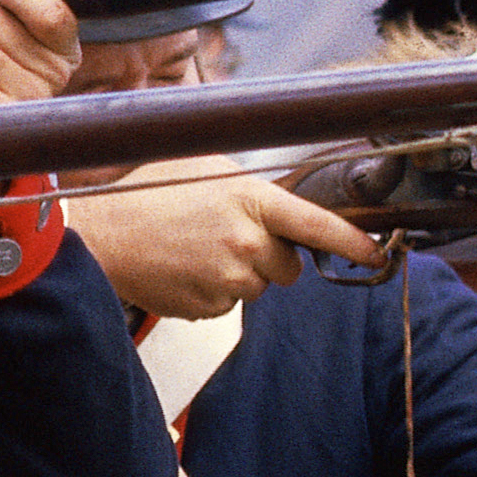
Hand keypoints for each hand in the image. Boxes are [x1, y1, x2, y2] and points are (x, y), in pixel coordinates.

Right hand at [68, 168, 386, 318]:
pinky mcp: (210, 308)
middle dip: (269, 257)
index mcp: (250, 200)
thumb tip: (285, 201)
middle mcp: (247, 242)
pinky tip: (184, 269)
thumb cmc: (146, 195)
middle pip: (289, 266)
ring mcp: (229, 279)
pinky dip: (213, 291)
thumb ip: (250, 187)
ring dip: (238, 274)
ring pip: (258, 287)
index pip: (317, 225)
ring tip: (196, 250)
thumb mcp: (204, 169)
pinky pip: (229, 304)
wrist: (99, 236)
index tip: (377, 253)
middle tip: (227, 237)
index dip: (353, 242)